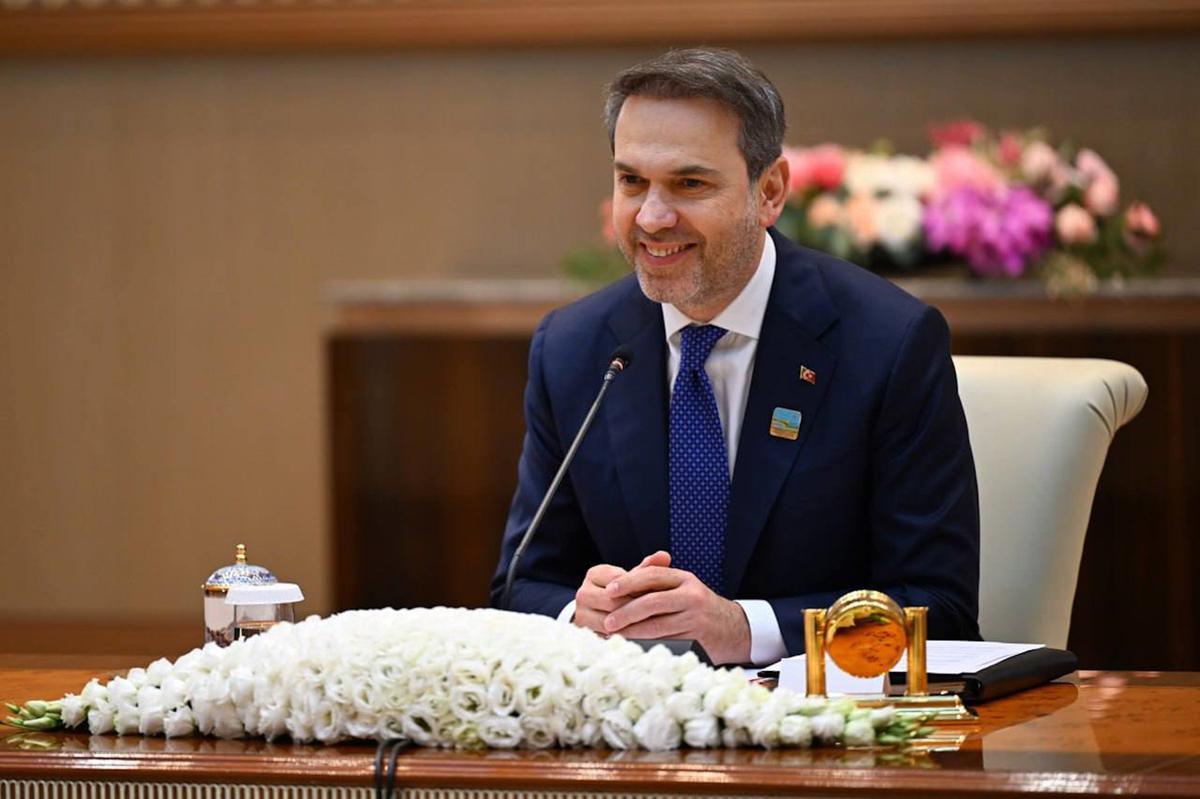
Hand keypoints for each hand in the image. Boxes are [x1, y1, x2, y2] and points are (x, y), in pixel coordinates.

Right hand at [572, 551, 670, 634]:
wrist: (602, 613)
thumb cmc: (623, 593)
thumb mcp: (633, 579)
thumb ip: (648, 568)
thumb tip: (665, 556)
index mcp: (594, 574)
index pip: (619, 582)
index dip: (639, 590)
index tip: (658, 597)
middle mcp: (583, 593)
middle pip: (613, 602)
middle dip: (635, 608)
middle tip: (658, 614)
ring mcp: (581, 613)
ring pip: (609, 621)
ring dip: (630, 625)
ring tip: (651, 626)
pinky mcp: (584, 632)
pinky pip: (605, 636)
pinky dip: (622, 636)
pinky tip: (639, 637)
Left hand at [601, 555, 750, 664]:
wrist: (733, 628)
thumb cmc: (698, 608)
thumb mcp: (682, 589)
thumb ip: (655, 584)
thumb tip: (617, 587)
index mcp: (684, 579)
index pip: (652, 575)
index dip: (628, 581)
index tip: (608, 590)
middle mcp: (691, 596)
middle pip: (652, 601)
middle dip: (626, 612)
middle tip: (607, 621)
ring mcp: (695, 618)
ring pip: (657, 625)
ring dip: (632, 632)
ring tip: (615, 636)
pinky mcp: (697, 639)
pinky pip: (666, 642)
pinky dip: (646, 645)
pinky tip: (632, 646)